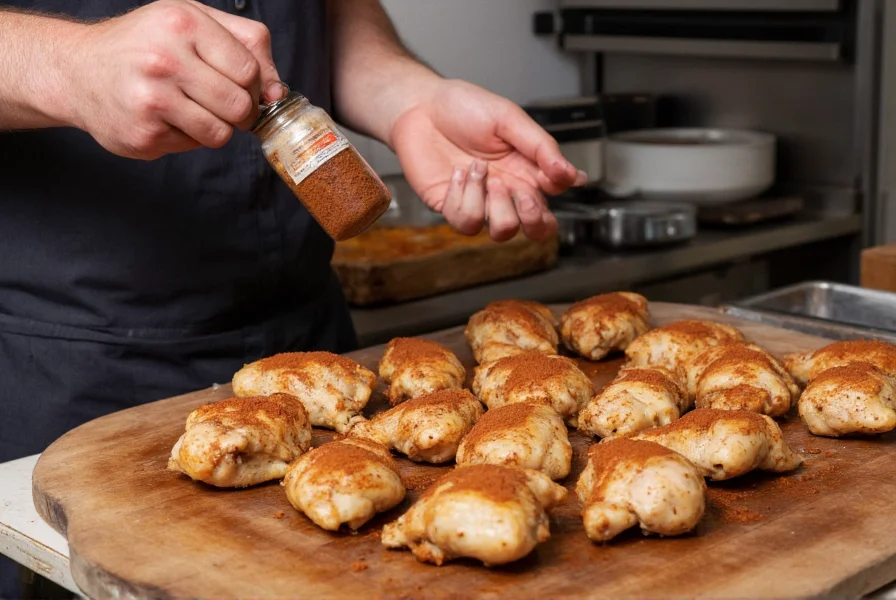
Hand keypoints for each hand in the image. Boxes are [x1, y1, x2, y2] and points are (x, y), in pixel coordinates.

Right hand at [66, 0, 281, 158]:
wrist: (78, 70)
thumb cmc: (145, 44)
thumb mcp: (192, 20)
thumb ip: (245, 44)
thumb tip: (278, 91)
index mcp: (182, 23)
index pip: (249, 69)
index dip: (253, 84)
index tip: (239, 86)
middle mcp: (164, 60)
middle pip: (240, 106)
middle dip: (239, 111)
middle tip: (220, 104)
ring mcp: (151, 100)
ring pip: (221, 134)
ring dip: (215, 127)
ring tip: (190, 108)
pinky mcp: (143, 135)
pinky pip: (192, 147)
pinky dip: (187, 137)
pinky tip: (164, 118)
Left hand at [391, 79, 586, 241]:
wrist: (421, 106)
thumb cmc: (464, 107)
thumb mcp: (510, 118)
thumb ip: (542, 147)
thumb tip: (572, 175)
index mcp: (526, 169)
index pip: (554, 198)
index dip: (555, 195)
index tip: (549, 176)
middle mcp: (506, 190)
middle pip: (535, 230)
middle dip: (533, 219)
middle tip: (523, 196)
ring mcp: (480, 201)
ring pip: (502, 232)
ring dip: (494, 203)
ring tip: (480, 170)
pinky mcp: (451, 206)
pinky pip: (466, 221)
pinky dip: (464, 196)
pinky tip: (458, 172)